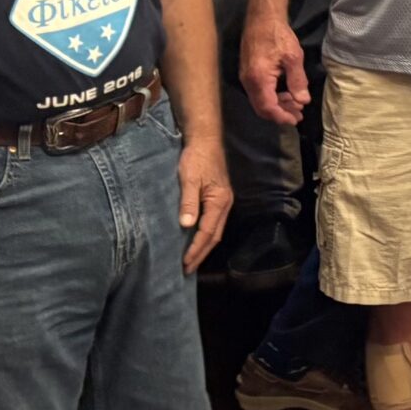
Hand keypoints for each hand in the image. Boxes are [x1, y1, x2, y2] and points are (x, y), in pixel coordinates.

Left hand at [177, 134, 233, 270]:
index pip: (207, 232)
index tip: (185, 263)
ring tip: (191, 260)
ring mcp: (224, 201)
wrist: (206, 140)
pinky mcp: (219, 198)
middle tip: (187, 269)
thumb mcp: (189, 179)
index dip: (196, 249)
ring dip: (204, 246)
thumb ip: (188, 202)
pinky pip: (214, 223)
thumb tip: (186, 226)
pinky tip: (196, 239)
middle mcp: (225, 204)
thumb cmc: (196, 158)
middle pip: (215, 235)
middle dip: (201, 253)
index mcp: (219, 201)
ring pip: (216, 230)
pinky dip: (205, 235)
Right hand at [241, 17, 309, 126]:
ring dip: (277, 105)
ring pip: (260, 101)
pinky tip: (285, 93)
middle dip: (280, 114)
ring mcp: (245, 77)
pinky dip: (271, 97)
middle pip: (262, 108)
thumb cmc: (278, 35)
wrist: (262, 17)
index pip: (268, 108)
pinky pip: (258, 92)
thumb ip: (298, 81)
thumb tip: (303, 101)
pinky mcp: (247, 73)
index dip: (282, 117)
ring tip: (296, 104)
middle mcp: (248, 81)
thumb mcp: (293, 58)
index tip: (296, 120)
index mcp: (259, 79)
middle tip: (298, 114)